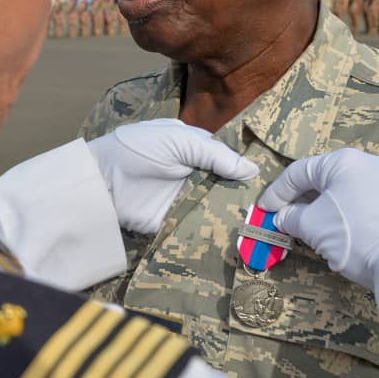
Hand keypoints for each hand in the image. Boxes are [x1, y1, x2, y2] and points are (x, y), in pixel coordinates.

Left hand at [88, 119, 258, 233]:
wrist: (104, 177)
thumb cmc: (139, 148)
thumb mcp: (180, 140)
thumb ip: (215, 154)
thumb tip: (252, 170)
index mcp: (198, 152)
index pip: (230, 162)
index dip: (248, 171)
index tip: (274, 182)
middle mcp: (196, 176)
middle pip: (229, 188)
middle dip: (246, 197)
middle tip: (272, 209)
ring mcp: (187, 200)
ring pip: (218, 209)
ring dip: (234, 216)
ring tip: (262, 225)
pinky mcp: (177, 222)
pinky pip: (200, 228)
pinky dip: (216, 232)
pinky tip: (238, 237)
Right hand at [257, 148, 378, 289]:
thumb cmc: (355, 234)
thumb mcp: (311, 226)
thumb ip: (291, 217)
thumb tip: (283, 217)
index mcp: (343, 160)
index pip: (298, 172)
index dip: (276, 193)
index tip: (263, 210)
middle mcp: (367, 163)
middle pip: (322, 179)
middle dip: (300, 201)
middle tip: (283, 219)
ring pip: (343, 191)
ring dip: (321, 208)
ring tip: (307, 228)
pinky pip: (361, 202)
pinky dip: (343, 213)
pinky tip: (336, 232)